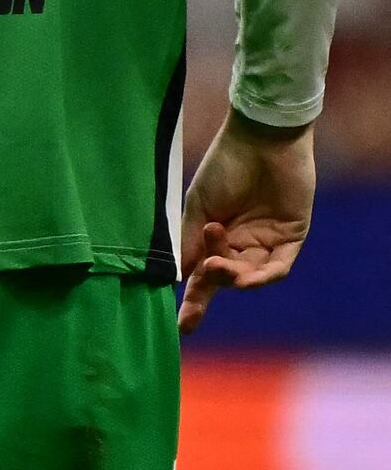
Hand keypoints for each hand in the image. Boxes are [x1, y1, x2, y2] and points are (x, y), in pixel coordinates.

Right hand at [179, 112, 317, 332]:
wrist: (260, 141)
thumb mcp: (197, 209)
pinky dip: (261, 276)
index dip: (193, 302)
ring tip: (216, 263)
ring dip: (231, 275)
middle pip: (224, 279)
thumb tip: (177, 281)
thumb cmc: (223, 168)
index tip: (181, 328)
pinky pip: (277, 268)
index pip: (203, 275)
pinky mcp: (291, 236)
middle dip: (210, 288)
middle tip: (197, 295)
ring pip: (248, 275)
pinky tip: (243, 274)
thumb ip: (188, 244)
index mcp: (213, 236)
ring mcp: (266, 241)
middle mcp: (240, 243)